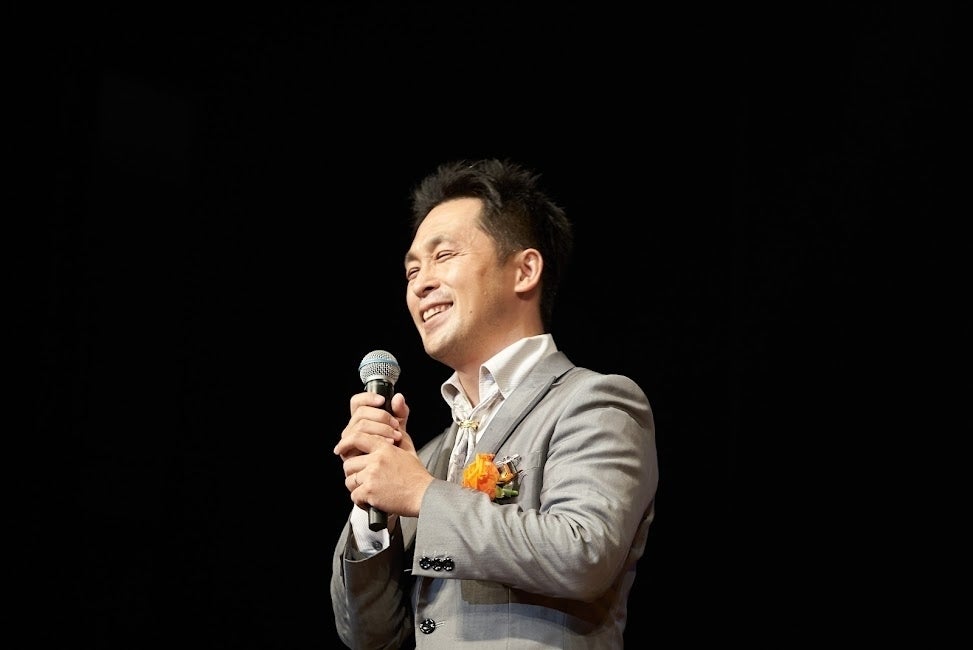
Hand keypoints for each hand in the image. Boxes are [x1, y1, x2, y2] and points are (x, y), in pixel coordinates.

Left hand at [334, 392, 430, 516]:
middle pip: (349, 462)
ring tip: (368, 487)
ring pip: (349, 479)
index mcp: (384, 446)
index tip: (339, 448)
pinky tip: (370, 499)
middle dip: (353, 471)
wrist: (423, 494)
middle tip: (361, 475)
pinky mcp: (370, 491)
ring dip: (356, 485)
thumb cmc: (414, 472)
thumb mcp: (406, 442)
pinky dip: (360, 500)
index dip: (345, 443)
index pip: (356, 436)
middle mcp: (376, 459)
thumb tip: (397, 398)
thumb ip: (399, 419)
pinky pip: (354, 495)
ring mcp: (372, 475)